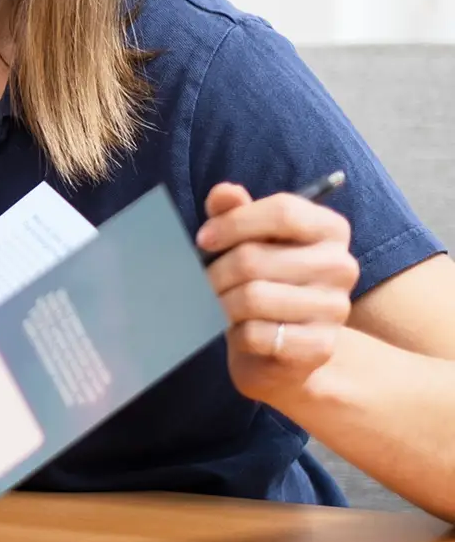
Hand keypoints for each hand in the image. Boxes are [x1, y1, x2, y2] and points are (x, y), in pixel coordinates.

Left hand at [196, 182, 357, 405]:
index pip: (284, 211)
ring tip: (217, 305)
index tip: (203, 239)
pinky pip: (258, 334)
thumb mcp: (246, 240)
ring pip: (252, 297)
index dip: (233, 223)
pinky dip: (237, 334)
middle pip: (255, 258)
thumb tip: (225, 193)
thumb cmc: (258, 281)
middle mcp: (341, 265)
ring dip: (220, 304)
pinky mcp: (320, 346)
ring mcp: (336, 308)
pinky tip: (241, 332)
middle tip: (200, 282)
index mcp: (330, 229)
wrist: (276, 348)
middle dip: (214, 272)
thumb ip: (234, 212)